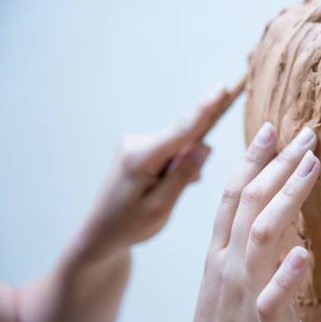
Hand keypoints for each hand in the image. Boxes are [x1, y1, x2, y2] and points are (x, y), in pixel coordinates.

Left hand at [75, 88, 230, 260]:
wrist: (99, 234)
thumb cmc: (128, 225)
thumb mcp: (160, 207)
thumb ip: (183, 175)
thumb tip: (205, 146)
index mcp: (140, 157)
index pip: (181, 130)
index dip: (205, 109)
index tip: (221, 87)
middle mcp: (136, 143)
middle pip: (183, 140)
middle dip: (192, 162)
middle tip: (175, 192)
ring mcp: (136, 143)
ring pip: (179, 148)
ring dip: (182, 170)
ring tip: (162, 198)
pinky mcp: (140, 149)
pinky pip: (170, 152)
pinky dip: (174, 169)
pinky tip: (162, 190)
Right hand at [186, 123, 319, 321]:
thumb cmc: (226, 317)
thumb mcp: (228, 269)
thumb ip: (245, 237)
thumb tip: (272, 201)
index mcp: (221, 250)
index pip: (233, 194)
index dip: (251, 159)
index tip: (270, 129)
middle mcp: (228, 263)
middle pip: (250, 203)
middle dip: (277, 165)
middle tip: (305, 135)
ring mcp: (242, 292)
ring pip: (261, 236)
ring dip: (287, 198)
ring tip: (311, 167)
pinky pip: (272, 297)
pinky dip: (286, 274)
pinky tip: (304, 253)